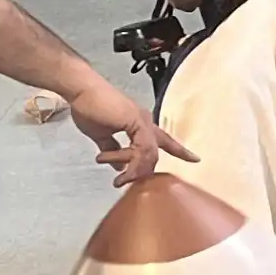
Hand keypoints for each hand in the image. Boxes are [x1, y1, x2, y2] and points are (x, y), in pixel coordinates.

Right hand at [64, 77, 197, 187]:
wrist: (81, 91)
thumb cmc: (89, 107)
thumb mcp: (101, 135)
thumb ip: (111, 149)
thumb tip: (119, 168)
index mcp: (140, 124)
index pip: (163, 141)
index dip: (179, 150)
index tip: (194, 159)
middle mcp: (146, 122)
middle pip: (159, 150)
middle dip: (147, 170)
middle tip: (128, 183)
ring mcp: (142, 121)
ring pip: (150, 153)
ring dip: (135, 170)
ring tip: (119, 181)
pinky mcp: (135, 122)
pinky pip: (142, 148)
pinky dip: (133, 161)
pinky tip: (123, 171)